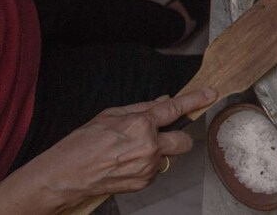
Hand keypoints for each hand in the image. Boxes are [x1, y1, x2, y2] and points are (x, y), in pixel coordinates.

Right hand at [13, 88, 215, 209]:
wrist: (65, 176)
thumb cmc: (82, 143)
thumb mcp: (109, 115)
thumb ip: (141, 108)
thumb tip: (164, 101)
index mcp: (140, 124)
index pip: (175, 109)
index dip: (196, 100)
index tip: (210, 94)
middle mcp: (149, 146)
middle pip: (184, 141)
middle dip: (179, 137)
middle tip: (163, 135)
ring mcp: (148, 167)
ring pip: (168, 157)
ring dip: (158, 152)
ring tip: (130, 152)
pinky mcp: (144, 182)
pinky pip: (156, 170)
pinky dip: (147, 165)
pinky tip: (126, 163)